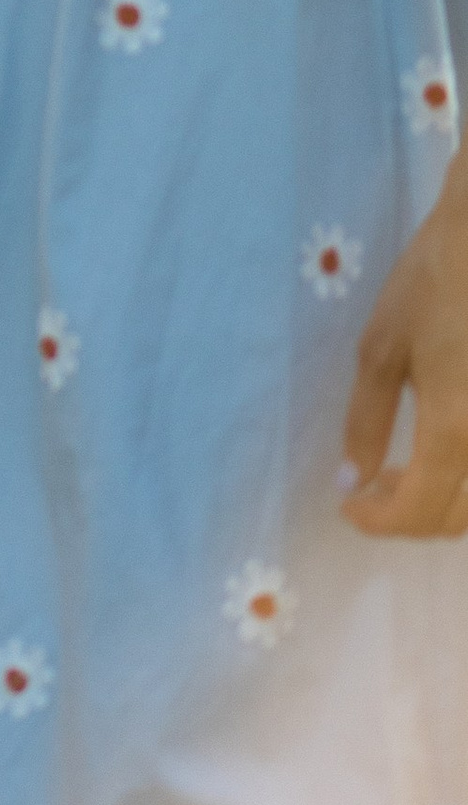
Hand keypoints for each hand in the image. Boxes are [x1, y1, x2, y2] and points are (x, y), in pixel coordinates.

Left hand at [343, 168, 467, 534]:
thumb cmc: (435, 282)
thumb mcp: (382, 347)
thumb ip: (366, 421)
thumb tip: (353, 481)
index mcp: (456, 431)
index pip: (418, 512)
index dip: (379, 522)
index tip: (349, 506)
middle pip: (458, 518)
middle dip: (410, 515)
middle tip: (373, 485)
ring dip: (444, 500)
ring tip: (406, 468)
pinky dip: (467, 475)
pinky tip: (444, 447)